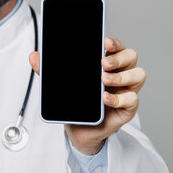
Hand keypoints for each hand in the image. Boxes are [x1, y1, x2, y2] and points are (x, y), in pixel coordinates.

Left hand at [28, 37, 145, 154]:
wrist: (79, 130)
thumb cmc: (77, 102)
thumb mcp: (61, 84)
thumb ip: (48, 70)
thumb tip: (34, 56)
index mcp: (107, 63)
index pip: (117, 46)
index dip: (114, 42)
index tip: (104, 42)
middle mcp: (120, 73)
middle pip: (131, 56)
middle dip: (119, 57)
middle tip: (103, 63)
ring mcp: (126, 90)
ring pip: (138, 75)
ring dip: (121, 76)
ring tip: (103, 80)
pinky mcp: (128, 108)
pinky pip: (132, 100)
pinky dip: (118, 98)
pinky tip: (105, 98)